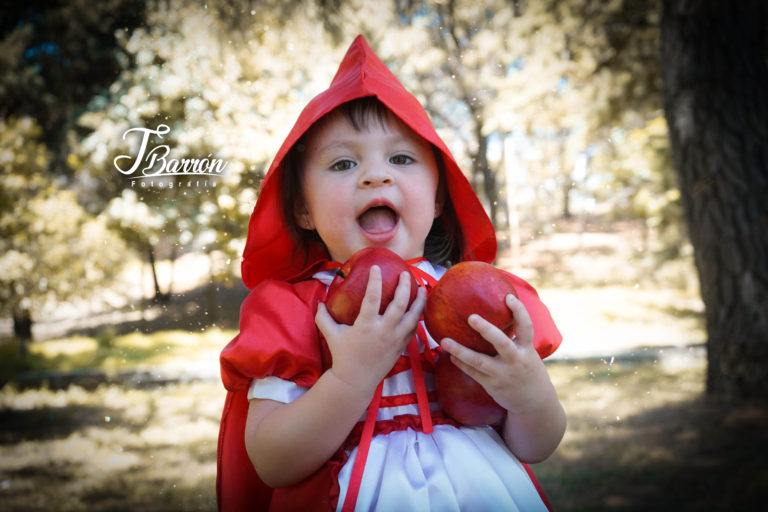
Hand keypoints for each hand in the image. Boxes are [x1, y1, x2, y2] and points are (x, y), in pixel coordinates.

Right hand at [316, 265, 425, 396]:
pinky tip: (419, 308)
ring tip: (421, 288)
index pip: (372, 297)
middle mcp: (383, 331)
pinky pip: (413, 329)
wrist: (355, 381)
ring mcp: (394, 340)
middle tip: (406, 274)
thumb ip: (323, 317)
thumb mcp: (331, 335)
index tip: (376, 267)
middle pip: (399, 304)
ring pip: (413, 317)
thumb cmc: (342, 356)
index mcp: (365, 325)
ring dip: (419, 301)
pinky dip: (417, 317)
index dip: (375, 280)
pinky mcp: (401, 347)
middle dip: (405, 286)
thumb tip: (319, 302)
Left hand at [440, 294, 552, 414]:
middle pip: (502, 343)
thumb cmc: (527, 370)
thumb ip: (515, 338)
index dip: (519, 311)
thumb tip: (498, 311)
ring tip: (444, 341)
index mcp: (527, 350)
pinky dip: (461, 364)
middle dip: (486, 329)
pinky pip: (473, 373)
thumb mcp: (528, 353)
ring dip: (460, 351)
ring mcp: (503, 374)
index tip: (509, 297)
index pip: (526, 327)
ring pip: (479, 361)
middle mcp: (516, 361)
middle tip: (471, 317)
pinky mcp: (493, 386)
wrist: (534, 402)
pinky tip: (450, 356)